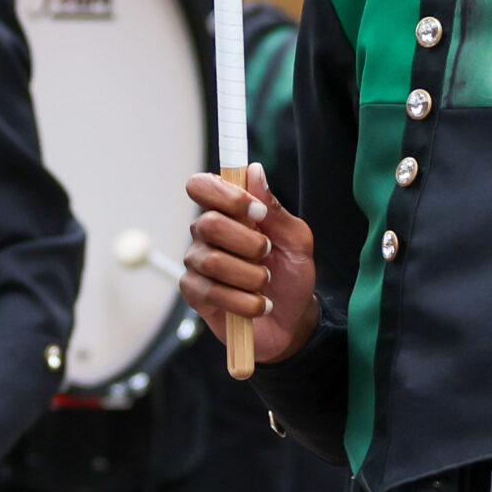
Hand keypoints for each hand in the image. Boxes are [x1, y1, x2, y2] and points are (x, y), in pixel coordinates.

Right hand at [181, 165, 318, 364]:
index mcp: (228, 211)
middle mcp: (206, 233)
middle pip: (209, 223)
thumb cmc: (291, 275)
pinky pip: (211, 292)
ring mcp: (197, 263)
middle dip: (248, 243)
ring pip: (213, 261)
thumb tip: (254, 171)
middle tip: (267, 255)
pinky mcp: (195, 293)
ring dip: (251, 276)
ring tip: (265, 283)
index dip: (227, 196)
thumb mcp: (297, 240)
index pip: (202, 185)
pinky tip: (258, 305)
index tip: (258, 213)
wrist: (292, 320)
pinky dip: (244, 302)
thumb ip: (275, 208)